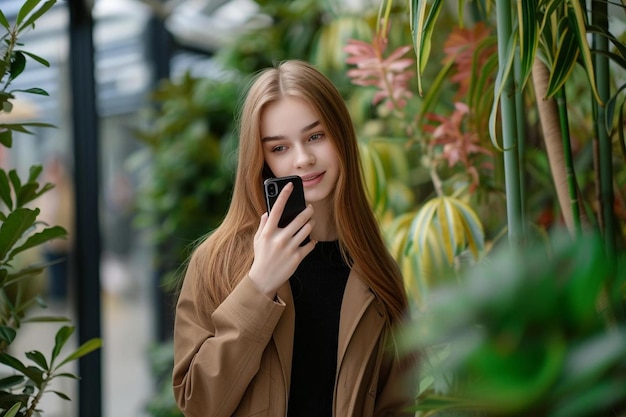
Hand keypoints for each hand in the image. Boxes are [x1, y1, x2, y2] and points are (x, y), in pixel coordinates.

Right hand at [248, 182, 315, 298]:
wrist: (263, 279)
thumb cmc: (261, 257)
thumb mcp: (258, 240)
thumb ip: (263, 225)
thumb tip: (268, 213)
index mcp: (268, 232)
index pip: (277, 209)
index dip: (284, 195)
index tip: (290, 185)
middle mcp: (279, 238)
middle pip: (299, 218)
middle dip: (308, 211)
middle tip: (310, 208)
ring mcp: (289, 248)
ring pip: (307, 229)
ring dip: (311, 224)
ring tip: (310, 222)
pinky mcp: (297, 258)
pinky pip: (310, 244)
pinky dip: (312, 241)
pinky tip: (311, 240)